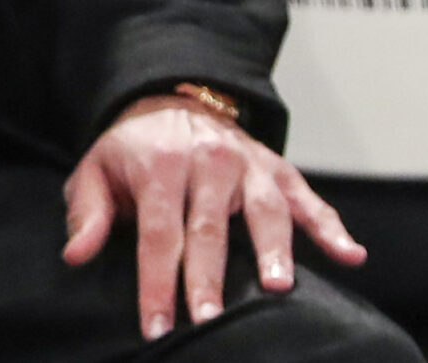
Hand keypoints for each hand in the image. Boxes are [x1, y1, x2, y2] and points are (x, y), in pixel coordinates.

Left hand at [62, 94, 361, 339]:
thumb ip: (88, 213)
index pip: (159, 232)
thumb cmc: (132, 153)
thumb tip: (76, 255)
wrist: (171, 100)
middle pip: (210, 228)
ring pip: (266, 210)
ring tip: (278, 288)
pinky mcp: (278, 169)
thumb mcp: (96, 171)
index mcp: (161, 163)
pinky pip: (309, 198)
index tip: (157, 326)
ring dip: (274, 249)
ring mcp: (249, 164)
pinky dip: (332, 226)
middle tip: (207, 320)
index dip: (156, 282)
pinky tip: (351, 256)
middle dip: (208, 278)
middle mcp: (209, 161)